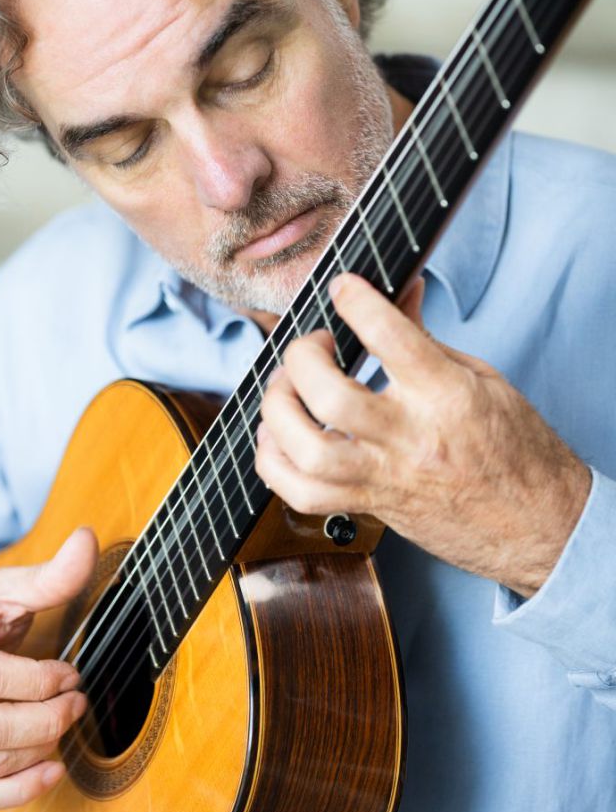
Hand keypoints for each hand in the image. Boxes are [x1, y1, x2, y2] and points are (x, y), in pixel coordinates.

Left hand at [255, 274, 590, 596]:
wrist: (539, 525)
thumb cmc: (515, 449)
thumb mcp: (480, 379)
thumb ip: (425, 338)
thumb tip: (400, 290)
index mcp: (446, 397)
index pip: (391, 338)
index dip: (357, 301)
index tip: (342, 286)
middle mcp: (411, 439)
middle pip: (331, 399)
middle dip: (302, 359)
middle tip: (312, 347)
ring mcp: (386, 478)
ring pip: (308, 454)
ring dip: (279, 412)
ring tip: (287, 390)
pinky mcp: (370, 506)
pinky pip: (301, 496)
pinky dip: (273, 463)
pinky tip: (279, 436)